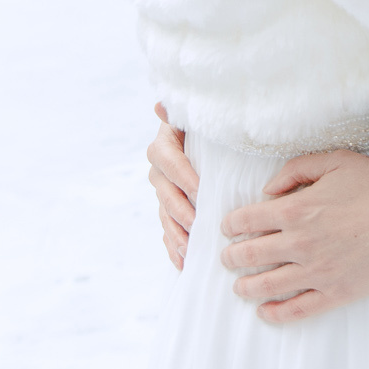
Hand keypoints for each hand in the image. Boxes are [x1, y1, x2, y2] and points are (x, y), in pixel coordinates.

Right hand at [148, 102, 197, 270]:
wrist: (207, 139)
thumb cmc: (208, 127)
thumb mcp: (198, 118)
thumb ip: (183, 112)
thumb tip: (160, 105)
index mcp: (165, 144)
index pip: (168, 160)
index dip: (182, 175)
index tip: (199, 190)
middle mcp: (159, 169)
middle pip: (164, 192)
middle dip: (180, 210)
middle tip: (197, 226)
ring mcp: (162, 192)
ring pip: (164, 215)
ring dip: (175, 234)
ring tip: (189, 251)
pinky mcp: (168, 209)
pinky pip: (166, 230)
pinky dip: (173, 246)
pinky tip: (182, 263)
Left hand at [220, 149, 368, 323]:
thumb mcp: (334, 161)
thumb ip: (296, 170)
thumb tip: (269, 190)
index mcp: (294, 210)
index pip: (246, 220)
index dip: (231, 225)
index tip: (228, 228)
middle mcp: (298, 244)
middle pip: (249, 256)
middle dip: (232, 257)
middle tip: (228, 258)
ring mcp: (315, 271)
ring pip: (266, 286)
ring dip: (245, 287)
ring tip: (240, 286)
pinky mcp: (334, 292)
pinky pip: (297, 310)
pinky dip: (275, 314)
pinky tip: (264, 312)